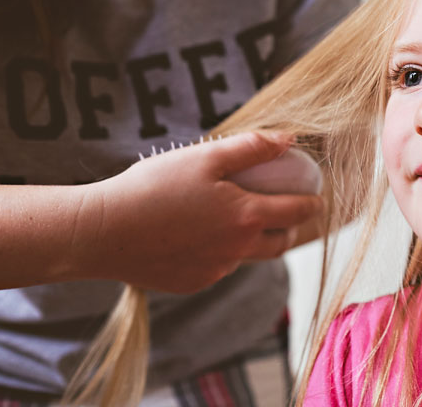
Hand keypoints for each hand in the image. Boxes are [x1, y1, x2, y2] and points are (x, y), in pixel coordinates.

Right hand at [73, 132, 323, 292]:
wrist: (102, 232)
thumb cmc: (153, 187)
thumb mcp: (205, 156)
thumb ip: (252, 147)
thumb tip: (290, 139)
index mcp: (247, 217)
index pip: (297, 212)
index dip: (313, 204)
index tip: (319, 199)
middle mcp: (238, 249)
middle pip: (280, 243)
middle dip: (290, 229)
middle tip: (287, 213)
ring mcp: (215, 270)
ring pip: (247, 256)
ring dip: (253, 241)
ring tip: (237, 219)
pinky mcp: (192, 283)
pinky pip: (218, 267)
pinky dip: (219, 252)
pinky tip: (198, 234)